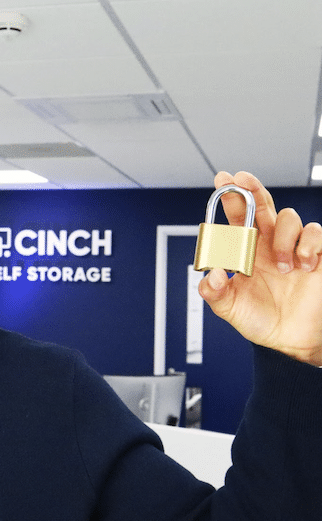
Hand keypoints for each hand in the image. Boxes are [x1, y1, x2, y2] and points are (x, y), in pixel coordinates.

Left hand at [198, 171, 321, 366]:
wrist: (293, 341)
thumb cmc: (262, 321)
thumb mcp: (230, 310)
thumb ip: (214, 294)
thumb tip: (210, 275)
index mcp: (246, 253)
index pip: (237, 219)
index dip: (231, 198)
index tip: (222, 180)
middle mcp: (269, 245)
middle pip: (262, 206)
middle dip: (252, 188)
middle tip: (242, 178)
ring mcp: (293, 248)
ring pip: (289, 217)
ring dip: (282, 237)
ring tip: (281, 265)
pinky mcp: (317, 256)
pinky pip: (315, 233)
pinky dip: (307, 245)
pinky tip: (302, 264)